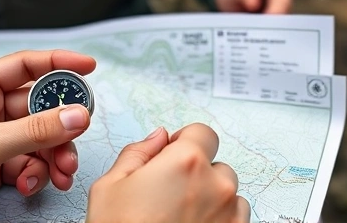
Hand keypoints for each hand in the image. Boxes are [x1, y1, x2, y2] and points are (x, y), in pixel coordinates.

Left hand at [0, 50, 95, 220]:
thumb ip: (35, 130)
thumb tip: (78, 115)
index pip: (26, 65)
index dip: (58, 63)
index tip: (89, 66)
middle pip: (40, 107)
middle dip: (60, 126)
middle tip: (78, 136)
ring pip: (40, 136)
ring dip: (54, 155)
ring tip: (62, 173)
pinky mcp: (0, 160)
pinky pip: (31, 159)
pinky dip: (38, 173)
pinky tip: (31, 186)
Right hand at [87, 124, 249, 222]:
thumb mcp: (111, 184)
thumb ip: (138, 151)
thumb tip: (157, 138)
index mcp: (185, 162)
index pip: (202, 132)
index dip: (184, 140)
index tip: (172, 154)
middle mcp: (216, 186)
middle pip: (215, 163)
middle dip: (195, 171)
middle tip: (168, 192)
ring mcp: (230, 216)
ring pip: (228, 192)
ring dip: (210, 197)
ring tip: (179, 216)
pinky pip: (236, 218)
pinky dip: (219, 219)